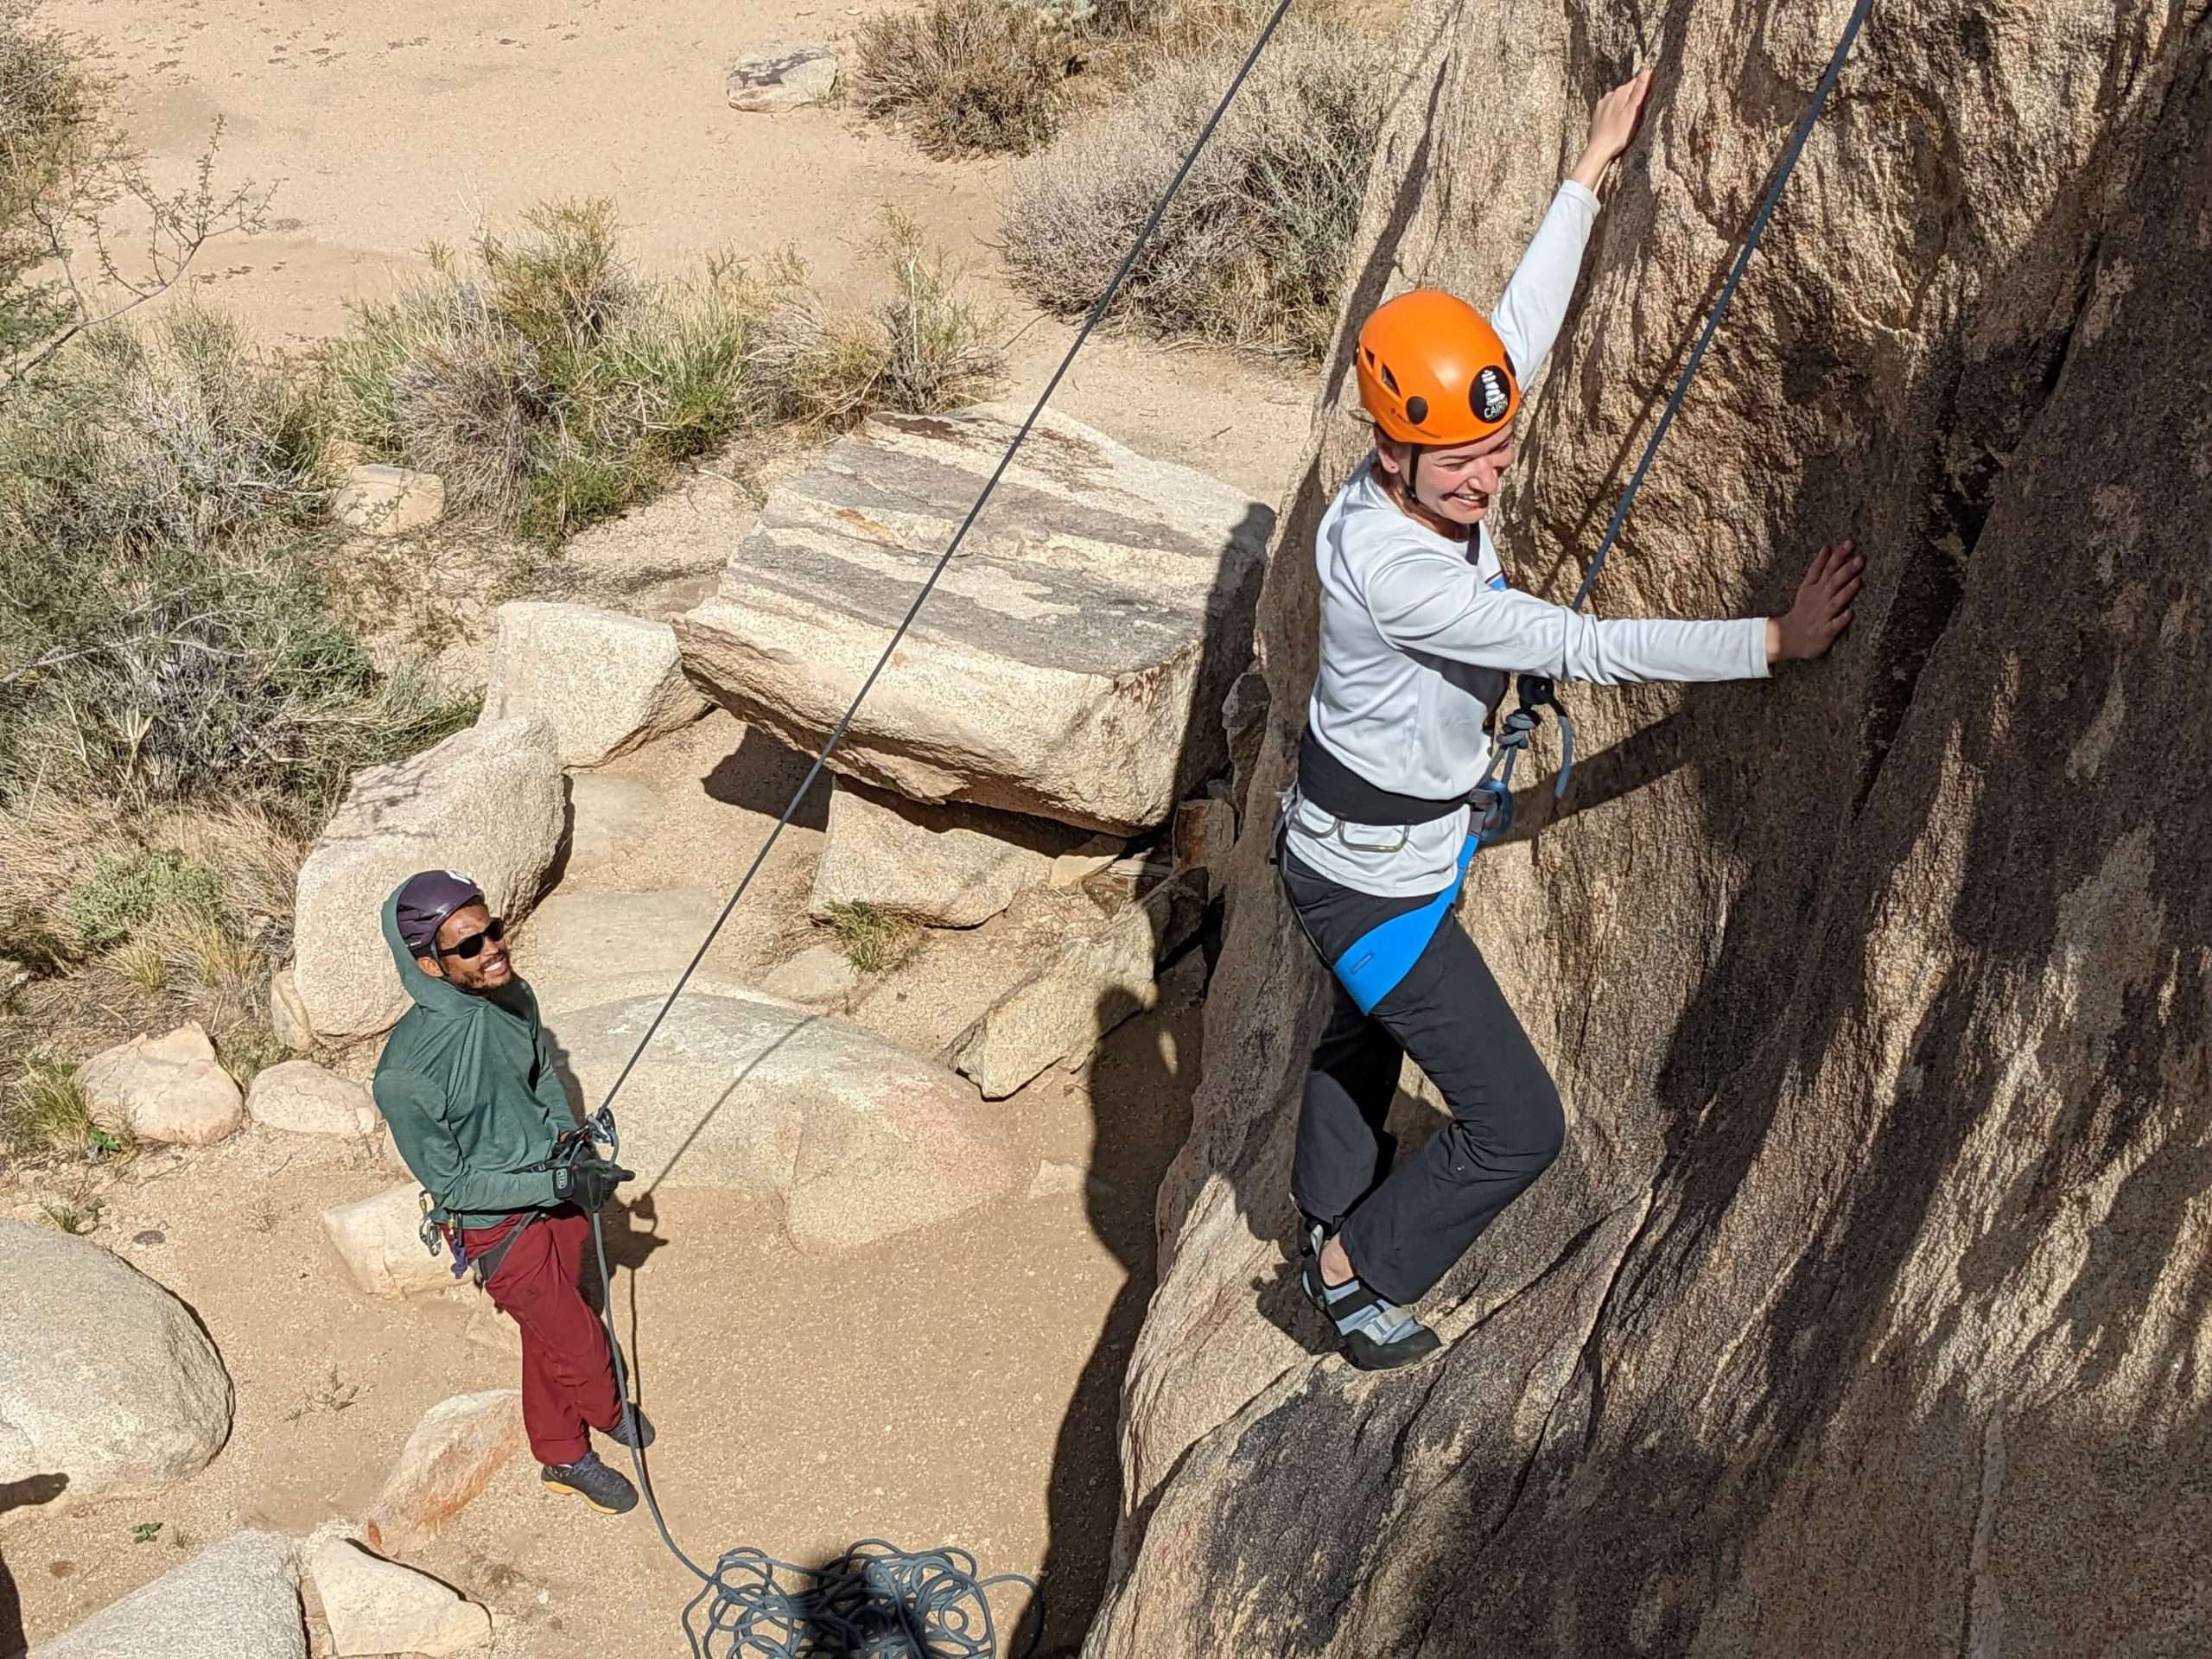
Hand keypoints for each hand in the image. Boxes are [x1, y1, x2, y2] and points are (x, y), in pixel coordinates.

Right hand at [554, 1154, 634, 1212]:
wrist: (565, 1183)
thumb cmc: (577, 1170)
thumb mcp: (593, 1162)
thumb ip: (605, 1165)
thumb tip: (613, 1168)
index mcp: (606, 1174)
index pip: (619, 1174)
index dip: (626, 1175)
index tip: (632, 1175)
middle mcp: (606, 1186)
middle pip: (614, 1184)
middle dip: (610, 1181)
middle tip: (601, 1177)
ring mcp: (601, 1196)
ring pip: (608, 1192)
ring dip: (605, 1189)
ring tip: (594, 1185)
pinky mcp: (596, 1204)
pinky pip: (602, 1201)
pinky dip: (599, 1197)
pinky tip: (593, 1193)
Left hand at [1570, 68, 1653, 190]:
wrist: (1599, 150)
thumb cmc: (1619, 133)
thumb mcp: (1633, 111)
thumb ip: (1639, 90)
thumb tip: (1647, 71)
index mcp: (1619, 93)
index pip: (1636, 82)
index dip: (1644, 89)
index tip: (1649, 98)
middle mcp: (1609, 95)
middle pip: (1626, 91)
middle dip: (1633, 97)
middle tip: (1640, 111)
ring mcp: (1602, 105)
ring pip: (1618, 100)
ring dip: (1624, 106)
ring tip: (1629, 118)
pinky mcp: (1597, 115)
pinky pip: (1610, 109)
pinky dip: (1616, 113)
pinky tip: (1618, 123)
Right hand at [1767, 540, 1862, 662]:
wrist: (1788, 637)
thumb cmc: (1804, 609)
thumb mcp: (1808, 585)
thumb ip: (1818, 566)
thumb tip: (1827, 546)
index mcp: (1815, 587)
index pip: (1826, 569)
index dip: (1837, 556)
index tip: (1849, 543)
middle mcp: (1820, 599)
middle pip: (1833, 583)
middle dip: (1846, 571)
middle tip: (1860, 559)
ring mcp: (1822, 616)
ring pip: (1835, 602)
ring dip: (1846, 592)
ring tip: (1858, 581)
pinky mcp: (1824, 632)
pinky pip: (1833, 626)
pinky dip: (1840, 620)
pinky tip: (1849, 614)